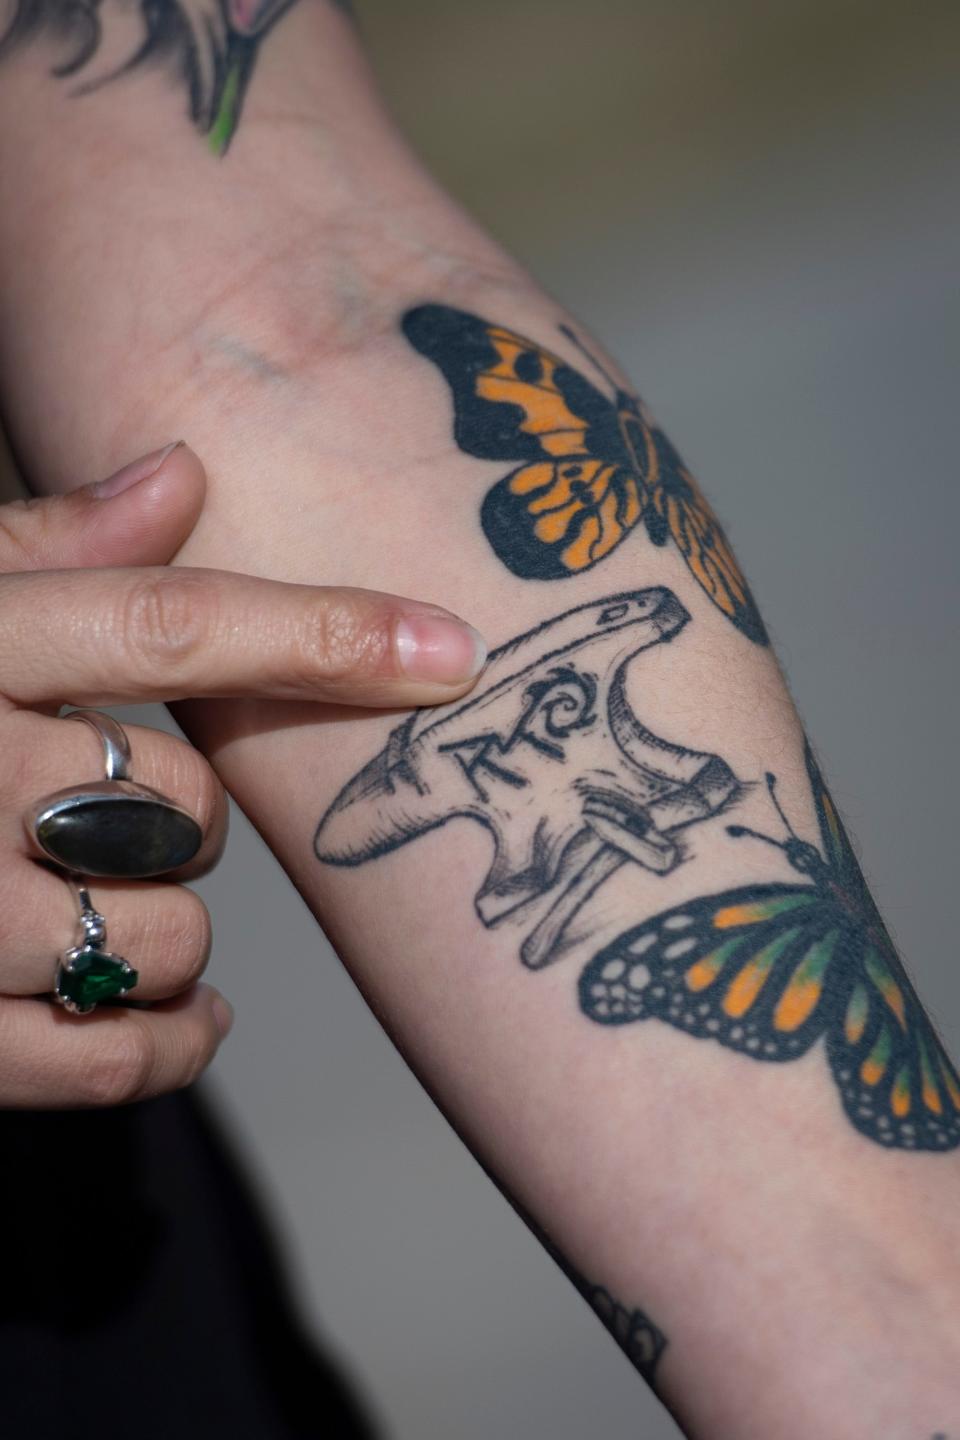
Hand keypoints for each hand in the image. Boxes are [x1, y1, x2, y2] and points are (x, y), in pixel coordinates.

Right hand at [0, 441, 484, 1108]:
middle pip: (182, 806)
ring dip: (178, 931)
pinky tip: (182, 1022)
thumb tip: (183, 472)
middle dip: (187, 814)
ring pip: (162, 940)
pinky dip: (169, 1049)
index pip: (170, 625)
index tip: (457, 650)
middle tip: (117, 801)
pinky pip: (107, 1065)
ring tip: (114, 899)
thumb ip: (44, 545)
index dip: (328, 634)